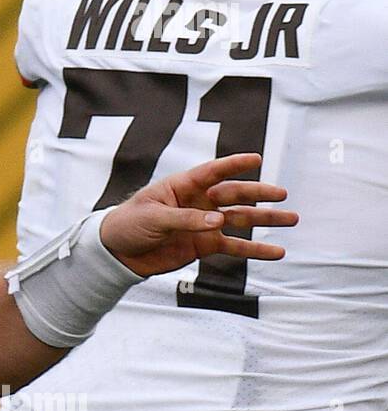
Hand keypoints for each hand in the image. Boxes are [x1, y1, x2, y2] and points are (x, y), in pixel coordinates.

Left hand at [100, 153, 297, 276]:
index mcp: (181, 186)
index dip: (233, 165)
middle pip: (233, 195)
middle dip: (258, 194)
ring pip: (240, 219)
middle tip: (282, 193)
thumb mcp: (153, 218)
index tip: (256, 157)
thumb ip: (186, 219)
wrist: (118, 253)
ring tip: (292, 219)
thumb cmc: (129, 224)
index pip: (211, 172)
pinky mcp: (204, 245)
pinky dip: (255, 250)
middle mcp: (197, 202)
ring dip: (265, 220)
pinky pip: (234, 247)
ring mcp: (203, 223)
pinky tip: (276, 252)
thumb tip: (219, 222)